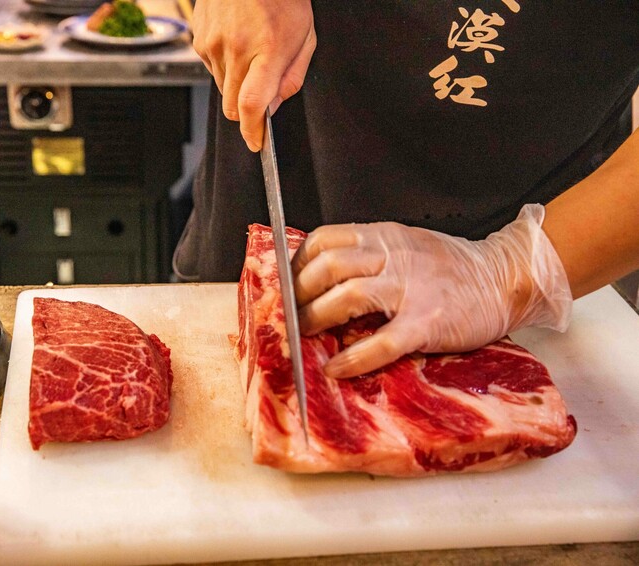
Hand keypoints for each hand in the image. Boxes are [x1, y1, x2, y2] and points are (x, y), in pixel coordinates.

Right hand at [192, 0, 315, 150]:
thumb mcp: (305, 36)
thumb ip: (292, 78)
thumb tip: (272, 108)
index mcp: (267, 50)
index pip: (251, 105)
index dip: (253, 131)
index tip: (257, 143)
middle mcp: (236, 49)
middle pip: (233, 107)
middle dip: (246, 111)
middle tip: (261, 92)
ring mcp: (213, 44)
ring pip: (222, 89)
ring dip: (236, 85)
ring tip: (252, 55)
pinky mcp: (199, 40)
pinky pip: (212, 69)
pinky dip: (225, 66)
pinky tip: (238, 43)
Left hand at [291, 205, 572, 377]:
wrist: (505, 279)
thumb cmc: (450, 268)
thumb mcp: (405, 244)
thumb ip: (368, 254)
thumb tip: (318, 278)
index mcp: (384, 235)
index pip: (325, 239)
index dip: (296, 263)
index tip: (285, 283)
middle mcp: (394, 257)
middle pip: (328, 267)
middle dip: (298, 293)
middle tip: (288, 314)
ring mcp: (412, 289)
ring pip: (349, 297)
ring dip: (317, 320)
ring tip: (304, 338)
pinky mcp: (428, 323)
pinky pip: (382, 341)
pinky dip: (354, 357)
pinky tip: (337, 367)